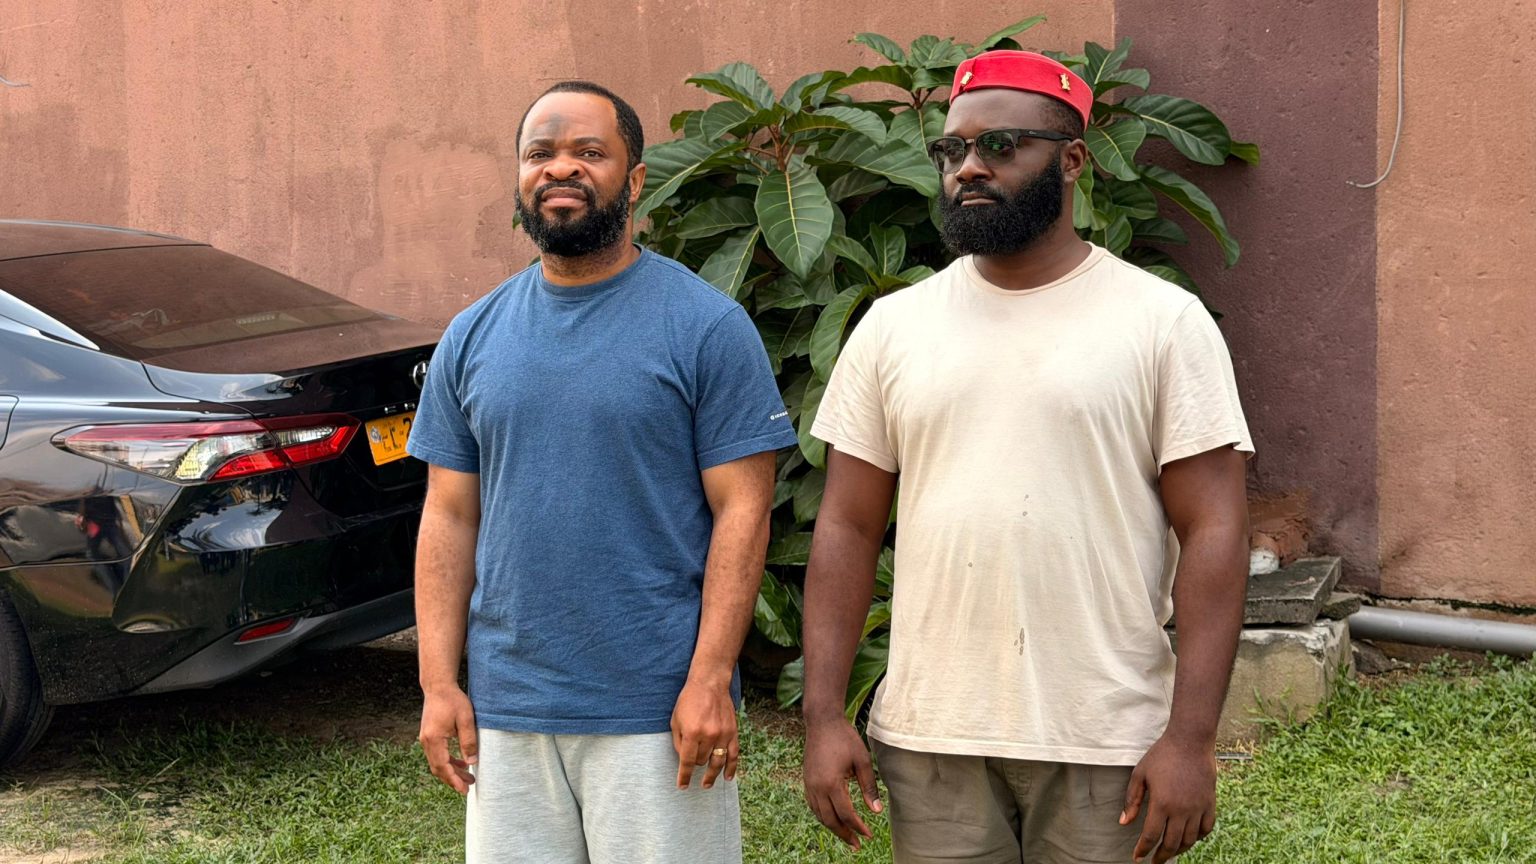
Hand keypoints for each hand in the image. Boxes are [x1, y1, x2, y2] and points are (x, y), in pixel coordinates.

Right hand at [419, 686, 477, 794]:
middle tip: (468, 788)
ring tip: (468, 777)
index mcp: (434, 739)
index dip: (453, 780)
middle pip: (438, 768)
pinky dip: (448, 762)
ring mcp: (426, 739)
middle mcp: (426, 742)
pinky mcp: (429, 736)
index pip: (442, 766)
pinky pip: (437, 755)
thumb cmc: (453, 700)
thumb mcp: (465, 719)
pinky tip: (461, 763)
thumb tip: (472, 762)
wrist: (438, 687)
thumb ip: (468, 741)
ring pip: (437, 763)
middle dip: (453, 779)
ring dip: (451, 772)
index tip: (463, 789)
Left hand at [671, 678, 738, 789]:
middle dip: (696, 763)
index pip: (687, 761)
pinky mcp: (732, 732)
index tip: (682, 786)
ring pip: (717, 762)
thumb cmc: (689, 700)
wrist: (709, 683)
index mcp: (692, 732)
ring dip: (712, 775)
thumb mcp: (675, 720)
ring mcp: (723, 734)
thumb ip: (679, 741)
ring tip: (707, 785)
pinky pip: (734, 755)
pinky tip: (728, 778)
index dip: (684, 776)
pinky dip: (731, 768)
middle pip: (702, 761)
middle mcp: (709, 735)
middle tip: (693, 761)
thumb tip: (684, 758)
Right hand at [803, 716, 882, 849]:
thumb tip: (876, 811)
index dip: (858, 827)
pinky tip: (832, 819)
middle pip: (830, 820)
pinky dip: (823, 816)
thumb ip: (869, 787)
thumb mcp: (862, 760)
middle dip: (844, 834)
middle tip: (857, 845)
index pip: (846, 814)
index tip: (869, 835)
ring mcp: (809, 785)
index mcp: (832, 783)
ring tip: (846, 836)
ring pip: (820, 815)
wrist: (822, 722)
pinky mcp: (807, 781)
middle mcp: (817, 788)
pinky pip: (813, 806)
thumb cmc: (844, 738)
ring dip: (833, 828)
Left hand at [1120, 734, 1217, 862]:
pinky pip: (1206, 829)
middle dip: (1161, 856)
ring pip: (1189, 840)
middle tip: (1154, 861)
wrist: (1190, 741)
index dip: (1143, 850)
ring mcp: (1198, 808)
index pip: (1151, 836)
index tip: (1138, 858)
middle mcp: (1181, 810)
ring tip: (1170, 852)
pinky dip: (1198, 838)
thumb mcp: (1140, 774)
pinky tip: (1189, 838)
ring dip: (1178, 850)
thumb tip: (1124, 823)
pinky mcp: (1210, 803)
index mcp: (1162, 803)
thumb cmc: (1162, 755)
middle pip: (1171, 843)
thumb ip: (1132, 801)